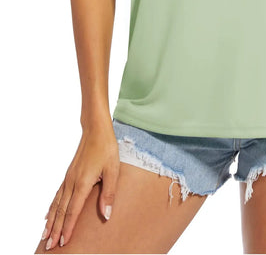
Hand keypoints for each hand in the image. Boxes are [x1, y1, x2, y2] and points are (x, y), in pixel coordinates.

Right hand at [40, 122, 119, 249]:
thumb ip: (109, 193)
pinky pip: (58, 194)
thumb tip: (106, 214)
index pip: (73, 211)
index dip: (68, 228)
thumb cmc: (106, 148)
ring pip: (57, 204)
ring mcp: (69, 178)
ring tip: (45, 235)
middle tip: (49, 246)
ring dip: (51, 220)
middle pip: (61, 210)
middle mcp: (72, 182)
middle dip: (55, 229)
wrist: (96, 129)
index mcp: (82, 183)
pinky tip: (48, 213)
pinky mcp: (69, 174)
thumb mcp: (113, 169)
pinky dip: (52, 207)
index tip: (63, 242)